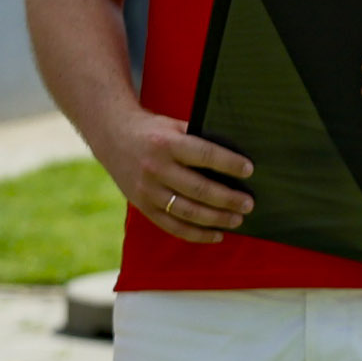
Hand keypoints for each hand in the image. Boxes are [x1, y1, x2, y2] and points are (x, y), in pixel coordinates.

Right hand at [104, 112, 256, 244]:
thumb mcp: (174, 126)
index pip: (204, 154)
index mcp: (167, 143)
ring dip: (216, 219)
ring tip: (237, 219)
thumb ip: (198, 139)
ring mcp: (147, 190)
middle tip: (248, 204)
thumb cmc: (154, 130)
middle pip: (198, 189)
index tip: (249, 170)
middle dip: (227, 199)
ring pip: (187, 211)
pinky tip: (216, 234)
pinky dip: (196, 234)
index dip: (228, 163)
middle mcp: (156, 168)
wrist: (112, 136)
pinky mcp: (143, 206)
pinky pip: (172, 226)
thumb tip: (235, 157)